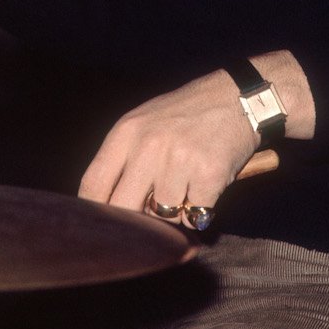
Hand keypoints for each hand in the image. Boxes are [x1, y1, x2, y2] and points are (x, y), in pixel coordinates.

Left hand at [78, 70, 257, 227]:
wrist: (236, 97)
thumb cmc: (186, 114)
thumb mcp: (144, 123)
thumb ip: (124, 160)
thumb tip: (109, 210)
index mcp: (126, 132)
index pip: (93, 185)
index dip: (94, 215)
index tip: (101, 230)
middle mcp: (148, 145)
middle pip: (123, 209)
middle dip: (133, 225)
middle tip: (146, 223)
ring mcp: (179, 161)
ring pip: (163, 216)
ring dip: (173, 214)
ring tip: (184, 189)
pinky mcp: (208, 175)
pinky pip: (194, 218)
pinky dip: (199, 213)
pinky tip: (203, 189)